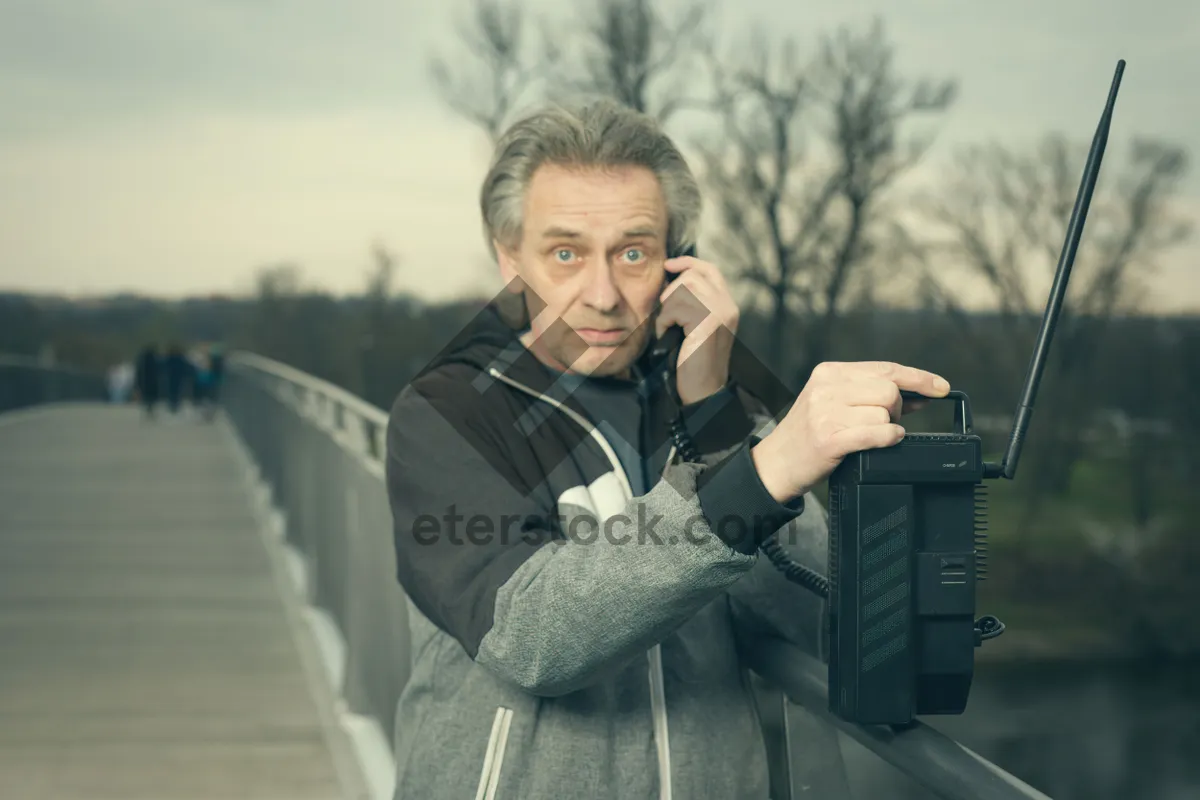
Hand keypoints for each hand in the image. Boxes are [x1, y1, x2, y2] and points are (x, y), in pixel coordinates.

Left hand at [656, 256, 738, 404]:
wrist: (703, 390)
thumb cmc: (694, 362)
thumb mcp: (698, 327)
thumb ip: (694, 304)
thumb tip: (671, 280)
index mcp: (728, 306)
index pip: (710, 270)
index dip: (688, 262)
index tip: (669, 264)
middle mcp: (728, 306)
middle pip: (692, 276)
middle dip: (671, 291)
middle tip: (667, 315)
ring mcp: (720, 313)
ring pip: (682, 289)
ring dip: (667, 308)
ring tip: (668, 327)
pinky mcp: (707, 322)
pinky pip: (675, 307)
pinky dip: (664, 321)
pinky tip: (666, 335)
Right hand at [750, 361, 949, 503]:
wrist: (775, 463)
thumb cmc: (809, 434)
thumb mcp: (833, 403)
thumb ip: (872, 395)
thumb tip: (919, 395)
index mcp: (828, 373)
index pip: (884, 368)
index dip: (918, 378)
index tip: (941, 388)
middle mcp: (826, 388)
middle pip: (889, 390)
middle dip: (897, 409)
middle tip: (883, 422)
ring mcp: (826, 413)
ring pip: (885, 413)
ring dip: (887, 428)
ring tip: (867, 436)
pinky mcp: (829, 439)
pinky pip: (878, 433)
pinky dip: (888, 438)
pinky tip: (883, 441)